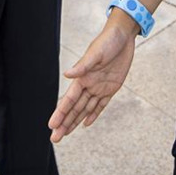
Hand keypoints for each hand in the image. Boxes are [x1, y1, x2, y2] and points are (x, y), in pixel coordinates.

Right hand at [49, 21, 136, 141]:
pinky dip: (93, 115)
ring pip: (85, 109)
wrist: (123, 36)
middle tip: (55, 138)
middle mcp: (89, 84)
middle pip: (75, 108)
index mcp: (83, 76)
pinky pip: (101, 105)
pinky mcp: (111, 88)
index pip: (69, 99)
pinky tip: (86, 124)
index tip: (51, 125)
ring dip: (75, 121)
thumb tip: (67, 74)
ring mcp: (99, 87)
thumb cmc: (108, 40)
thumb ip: (82, 66)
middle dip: (64, 123)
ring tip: (65, 134)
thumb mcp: (96, 53)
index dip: (60, 112)